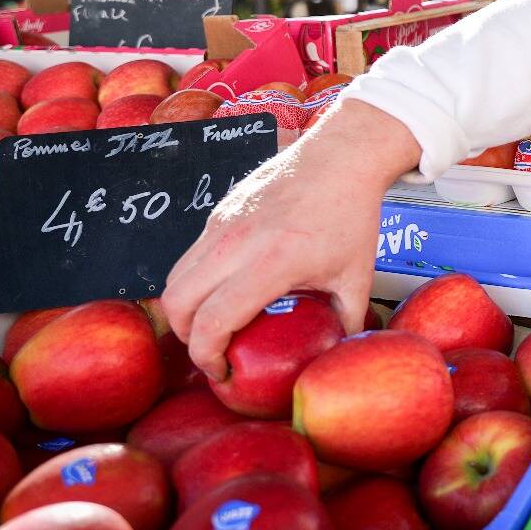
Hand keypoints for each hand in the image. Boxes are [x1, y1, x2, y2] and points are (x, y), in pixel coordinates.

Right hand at [161, 99, 419, 380]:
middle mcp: (236, 242)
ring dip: (185, 310)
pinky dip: (194, 282)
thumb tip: (336, 357)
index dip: (207, 357)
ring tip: (214, 326)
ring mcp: (220, 224)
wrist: (342, 157)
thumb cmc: (350, 215)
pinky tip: (223, 291)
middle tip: (213, 353)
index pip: (213, 320)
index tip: (224, 372)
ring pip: (174, 278)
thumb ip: (345, 323)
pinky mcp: (217, 212)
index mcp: (271, 261)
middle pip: (176, 303)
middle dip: (186, 338)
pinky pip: (188, 257)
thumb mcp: (356, 278)